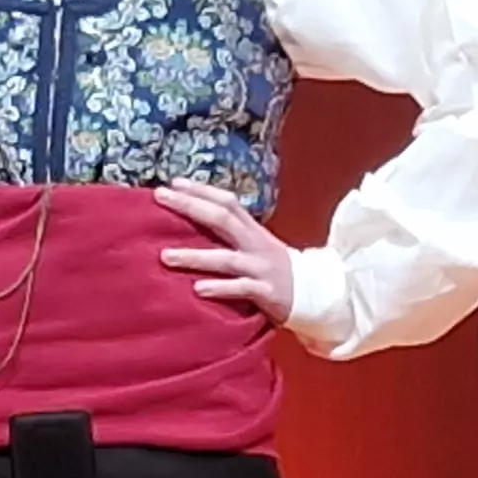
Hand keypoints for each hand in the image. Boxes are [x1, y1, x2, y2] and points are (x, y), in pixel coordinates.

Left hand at [154, 179, 294, 321]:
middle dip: (190, 206)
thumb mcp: (255, 245)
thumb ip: (231, 233)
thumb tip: (194, 218)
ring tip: (165, 256)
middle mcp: (256, 244)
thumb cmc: (273, 269)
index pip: (227, 202)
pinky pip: (242, 289)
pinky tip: (198, 289)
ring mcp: (261, 268)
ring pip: (226, 259)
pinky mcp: (267, 293)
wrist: (316, 295)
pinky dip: (220, 288)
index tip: (173, 183)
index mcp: (253, 230)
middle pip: (222, 220)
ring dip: (194, 257)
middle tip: (161, 198)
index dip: (201, 190)